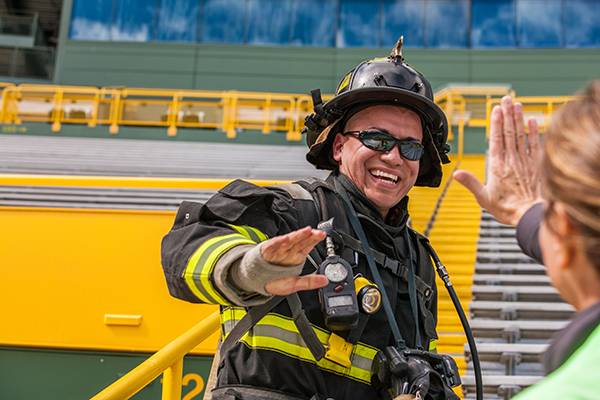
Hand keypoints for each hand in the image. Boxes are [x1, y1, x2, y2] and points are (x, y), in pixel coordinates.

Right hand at [261, 226, 328, 294]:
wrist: (256, 280)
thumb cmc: (274, 280)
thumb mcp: (294, 284)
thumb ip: (309, 282)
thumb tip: (325, 281)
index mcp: (296, 256)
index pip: (307, 245)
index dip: (314, 240)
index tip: (322, 236)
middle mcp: (288, 251)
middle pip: (300, 241)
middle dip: (309, 236)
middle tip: (318, 233)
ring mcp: (278, 250)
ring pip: (288, 241)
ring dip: (297, 236)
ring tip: (306, 231)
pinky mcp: (267, 251)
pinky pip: (272, 245)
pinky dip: (278, 242)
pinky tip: (285, 239)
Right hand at [453, 96, 543, 225]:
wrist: (530, 214)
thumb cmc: (507, 208)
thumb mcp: (483, 198)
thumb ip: (470, 183)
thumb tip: (455, 174)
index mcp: (497, 167)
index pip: (496, 140)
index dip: (496, 123)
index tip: (496, 109)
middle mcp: (511, 161)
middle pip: (509, 132)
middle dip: (507, 114)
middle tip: (506, 99)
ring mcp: (525, 161)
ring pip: (522, 135)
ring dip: (519, 118)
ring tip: (517, 104)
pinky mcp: (536, 164)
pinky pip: (535, 144)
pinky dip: (534, 131)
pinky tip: (532, 120)